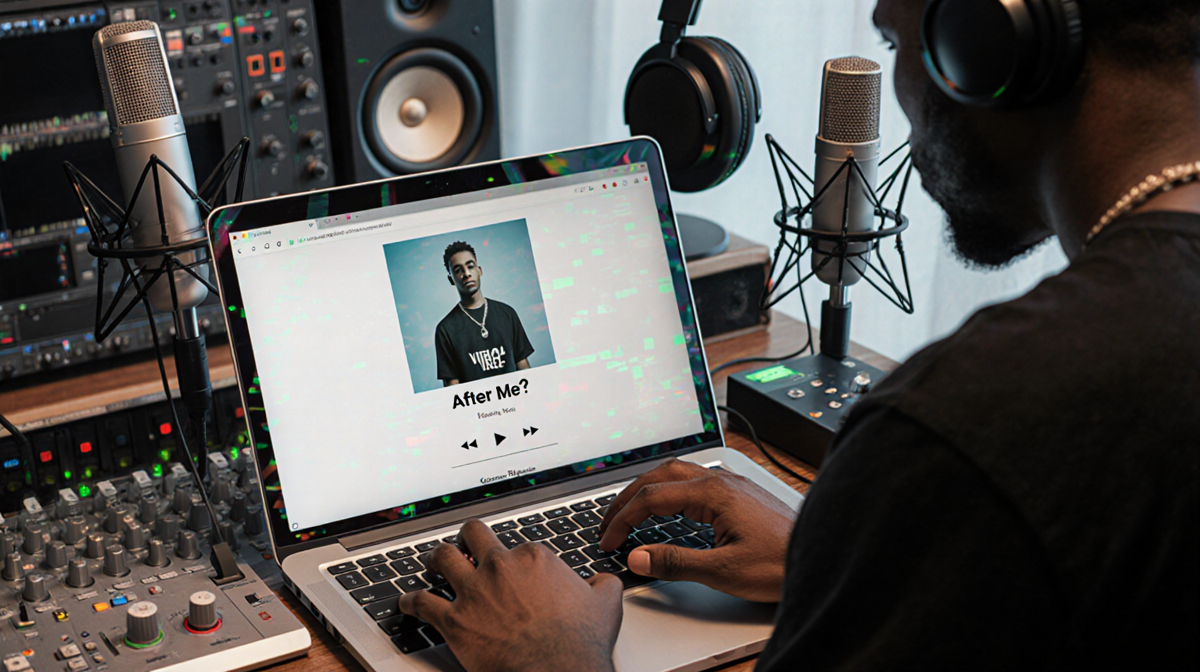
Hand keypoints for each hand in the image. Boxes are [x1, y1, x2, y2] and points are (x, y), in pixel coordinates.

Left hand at [397, 519, 622, 671]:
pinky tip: (405, 603)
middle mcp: (500, 566)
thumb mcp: (605, 603)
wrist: (557, 671)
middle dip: (466, 539)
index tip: (511, 566)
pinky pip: (421, 603)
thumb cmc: (579, 642)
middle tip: (463, 545)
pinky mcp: (454, 621)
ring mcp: (474, 591)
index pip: (515, 545)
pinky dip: (409, 602)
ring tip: (431, 564)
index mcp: (534, 557)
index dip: (513, 556)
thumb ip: (601, 585)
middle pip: (473, 535)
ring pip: (441, 559)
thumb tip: (602, 582)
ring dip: (434, 560)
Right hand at [599, 459, 796, 601]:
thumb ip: (676, 562)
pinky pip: (691, 482)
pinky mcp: (738, 493)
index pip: (651, 497)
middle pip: (658, 476)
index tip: (608, 540)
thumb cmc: (781, 563)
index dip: (623, 519)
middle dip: (627, 498)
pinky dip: (666, 492)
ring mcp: (730, 484)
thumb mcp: (724, 571)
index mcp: (713, 493)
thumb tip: (638, 556)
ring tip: (628, 513)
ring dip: (646, 490)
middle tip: (607, 524)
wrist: (823, 553)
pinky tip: (666, 509)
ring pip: (675, 474)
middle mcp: (720, 481)